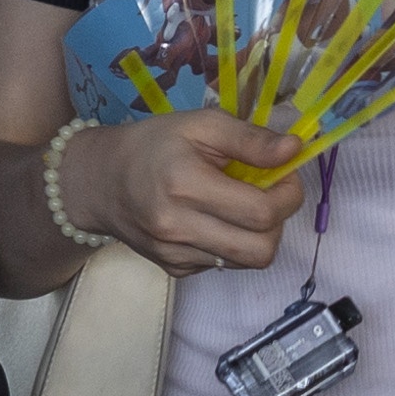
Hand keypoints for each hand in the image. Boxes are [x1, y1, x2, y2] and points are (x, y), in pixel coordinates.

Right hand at [67, 112, 304, 276]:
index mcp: (185, 186)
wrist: (99, 182)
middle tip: (271, 194)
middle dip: (279, 222)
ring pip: (247, 263)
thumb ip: (250, 139)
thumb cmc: (153, 145)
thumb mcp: (200, 125)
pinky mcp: (175, 270)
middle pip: (261, 250)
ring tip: (244, 205)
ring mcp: (176, 256)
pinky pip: (224, 265)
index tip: (284, 174)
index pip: (261, 212)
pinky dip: (233, 244)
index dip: (288, 195)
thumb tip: (294, 150)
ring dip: (259, 235)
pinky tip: (216, 219)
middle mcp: (178, 228)